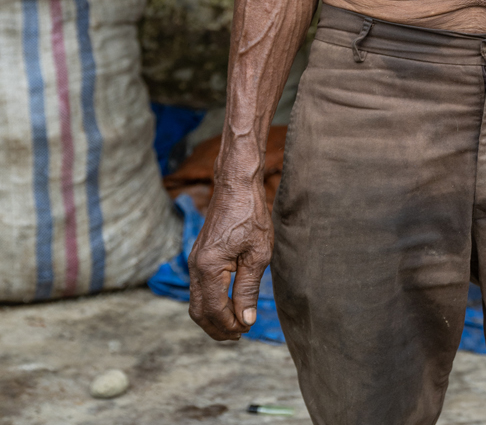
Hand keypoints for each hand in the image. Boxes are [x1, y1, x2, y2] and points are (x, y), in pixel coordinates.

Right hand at [188, 177, 272, 340]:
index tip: (248, 329)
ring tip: (236, 324)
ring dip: (213, 318)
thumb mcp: (258, 254)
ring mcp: (194, 261)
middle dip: (218, 328)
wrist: (237, 186)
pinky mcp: (198, 257)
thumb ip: (248, 289)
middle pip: (199, 312)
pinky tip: (229, 304)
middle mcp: (195, 267)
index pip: (215, 310)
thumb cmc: (250, 215)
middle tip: (240, 334)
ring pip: (196, 302)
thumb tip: (245, 319)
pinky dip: (211, 303)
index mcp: (209, 267)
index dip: (230, 325)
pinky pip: (198, 289)